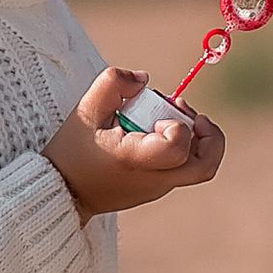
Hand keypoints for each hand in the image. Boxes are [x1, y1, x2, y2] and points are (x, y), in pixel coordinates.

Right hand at [42, 67, 225, 218]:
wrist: (63, 192)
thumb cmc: (73, 152)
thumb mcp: (86, 110)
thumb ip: (114, 83)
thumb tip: (144, 79)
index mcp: (137, 160)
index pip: (180, 146)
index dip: (179, 124)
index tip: (157, 118)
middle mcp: (154, 179)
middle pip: (206, 165)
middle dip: (209, 135)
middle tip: (191, 116)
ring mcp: (157, 189)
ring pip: (196, 166)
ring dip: (194, 139)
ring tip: (168, 120)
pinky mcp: (155, 190)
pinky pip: (180, 168)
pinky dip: (180, 148)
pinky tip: (155, 133)